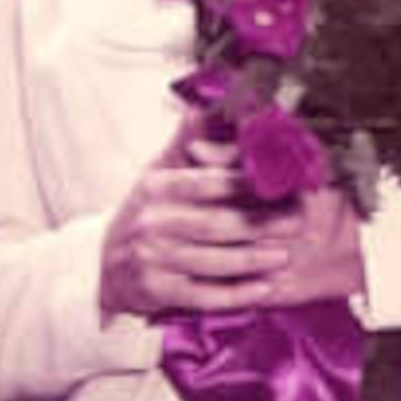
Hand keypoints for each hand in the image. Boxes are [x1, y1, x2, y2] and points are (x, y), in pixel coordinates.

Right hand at [97, 130, 347, 316]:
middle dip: (262, 223)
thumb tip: (199, 106)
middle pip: (218, 224)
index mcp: (157, 188)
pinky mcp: (155, 292)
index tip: (284, 185)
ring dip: (254, 259)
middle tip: (298, 221)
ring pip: (214, 260)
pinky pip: (203, 295)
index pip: (211, 183)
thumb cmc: (143, 215)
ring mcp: (152, 259)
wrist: (102, 265)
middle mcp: (152, 222)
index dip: (250, 185)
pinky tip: (263, 289)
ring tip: (286, 254)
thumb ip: (184, 144)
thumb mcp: (155, 174)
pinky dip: (236, 294)